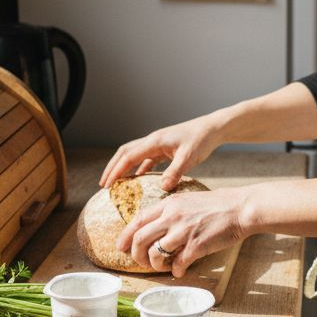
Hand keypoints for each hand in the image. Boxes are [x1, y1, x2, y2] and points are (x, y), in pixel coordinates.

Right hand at [100, 116, 222, 190]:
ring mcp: (158, 144)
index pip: (128, 156)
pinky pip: (146, 159)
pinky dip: (139, 169)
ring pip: (134, 155)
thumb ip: (175, 172)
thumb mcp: (189, 157)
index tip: (107, 185)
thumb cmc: (201, 140)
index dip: (116, 171)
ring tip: (116, 184)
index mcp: (154, 141)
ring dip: (123, 168)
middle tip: (104, 185)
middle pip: (125, 153)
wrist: (213, 128)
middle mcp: (152, 141)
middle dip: (113, 168)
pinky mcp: (165, 149)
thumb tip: (163, 187)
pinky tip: (138, 180)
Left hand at [117, 186, 252, 277]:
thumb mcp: (188, 200)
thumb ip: (171, 211)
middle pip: (140, 238)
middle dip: (136, 254)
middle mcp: (172, 216)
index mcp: (169, 204)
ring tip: (162, 267)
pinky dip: (175, 271)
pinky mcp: (196, 245)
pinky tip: (179, 271)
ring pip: (155, 253)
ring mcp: (184, 231)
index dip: (126, 236)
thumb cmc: (217, 205)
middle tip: (140, 261)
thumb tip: (156, 227)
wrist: (240, 208)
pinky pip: (177, 263)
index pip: (138, 220)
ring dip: (155, 264)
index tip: (121, 247)